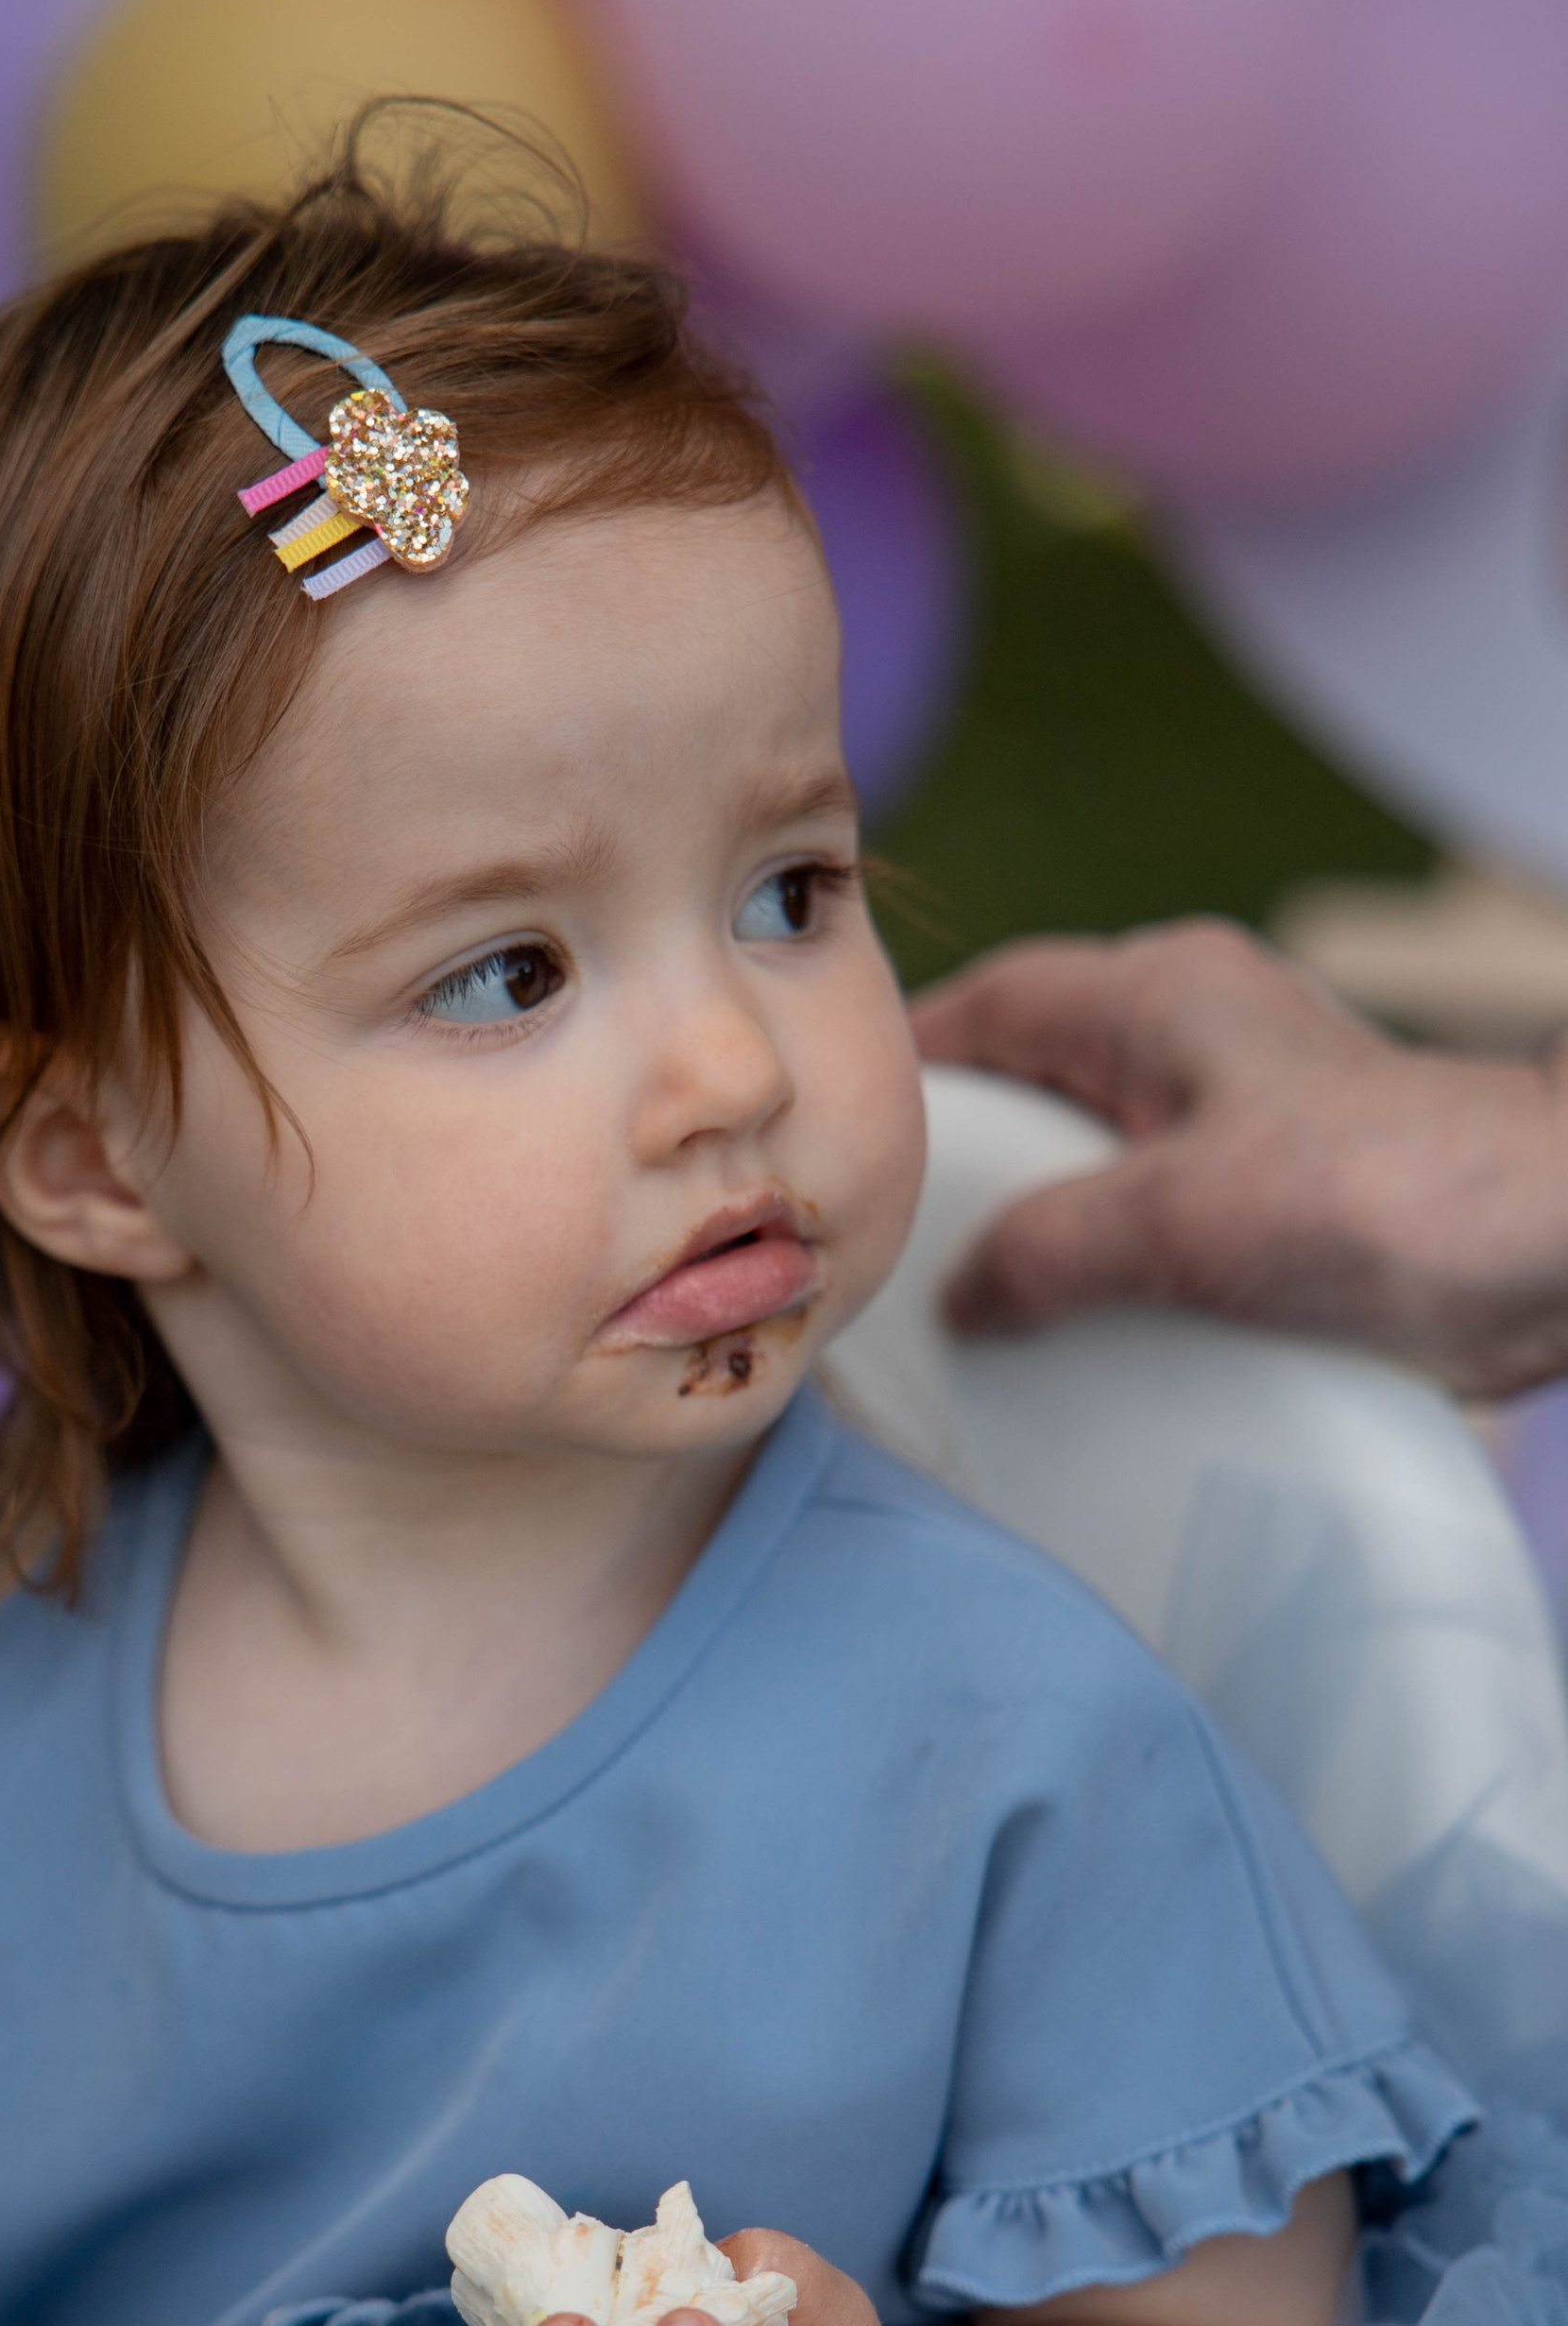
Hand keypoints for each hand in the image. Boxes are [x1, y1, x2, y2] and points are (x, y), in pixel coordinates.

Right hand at [910, 919, 1567, 1395]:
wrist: (1554, 1246)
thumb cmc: (1388, 1194)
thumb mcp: (1177, 1219)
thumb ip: (1046, 1251)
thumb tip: (961, 1297)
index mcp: (1156, 996)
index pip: (981, 1003)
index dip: (897, 1064)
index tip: (830, 1140)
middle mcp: (1189, 1036)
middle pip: (1026, 1079)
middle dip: (956, 1157)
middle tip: (882, 1239)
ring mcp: (1232, 1110)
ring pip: (1084, 1152)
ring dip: (1031, 1220)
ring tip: (963, 1297)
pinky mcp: (1271, 1186)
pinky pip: (1146, 1212)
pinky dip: (1100, 1261)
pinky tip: (1071, 1329)